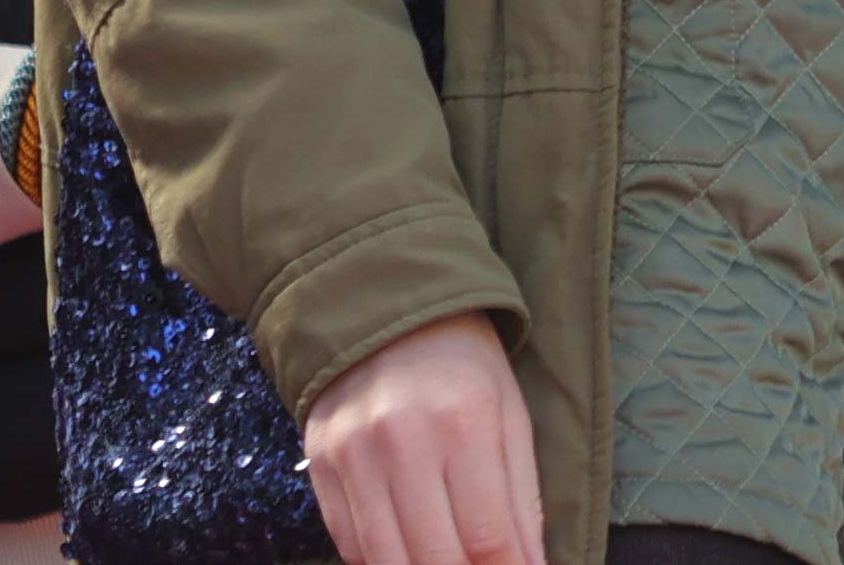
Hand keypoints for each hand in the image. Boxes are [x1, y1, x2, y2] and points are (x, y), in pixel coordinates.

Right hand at [304, 311, 545, 564]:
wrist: (386, 305)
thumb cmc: (463, 363)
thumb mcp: (510, 414)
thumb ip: (522, 498)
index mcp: (464, 422)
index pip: (487, 537)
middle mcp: (403, 440)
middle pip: (436, 559)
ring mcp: (355, 455)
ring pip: (388, 560)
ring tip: (447, 559)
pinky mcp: (321, 464)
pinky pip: (350, 544)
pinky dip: (381, 561)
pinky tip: (407, 551)